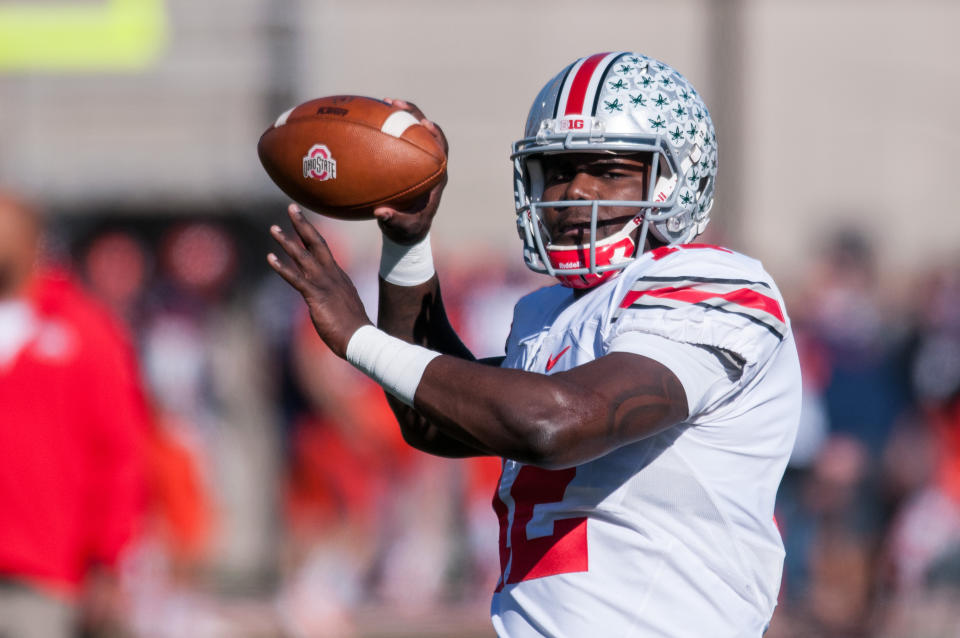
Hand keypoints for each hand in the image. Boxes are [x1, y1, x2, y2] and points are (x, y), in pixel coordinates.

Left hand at [268, 204, 371, 357]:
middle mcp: (332, 275)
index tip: (302, 221)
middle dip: (302, 225)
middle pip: (316, 243)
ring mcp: (324, 284)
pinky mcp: (316, 295)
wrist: (360, 338)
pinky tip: (270, 257)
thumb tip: (330, 300)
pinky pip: (296, 278)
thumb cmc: (354, 327)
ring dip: (287, 242)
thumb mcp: (345, 306)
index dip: (312, 234)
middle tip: (291, 208)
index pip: (323, 249)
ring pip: (303, 257)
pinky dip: (282, 267)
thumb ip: (335, 297)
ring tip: (273, 228)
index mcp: (338, 276)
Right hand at [374, 98, 448, 244]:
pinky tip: (365, 121)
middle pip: (425, 132)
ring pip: (409, 131)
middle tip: (394, 103)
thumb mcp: (402, 228)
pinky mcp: (401, 162)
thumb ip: (394, 221)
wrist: (406, 230)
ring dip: (397, 115)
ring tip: (382, 102)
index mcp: (434, 177)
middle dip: (412, 114)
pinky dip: (383, 130)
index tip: (424, 124)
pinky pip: (393, 140)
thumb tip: (381, 213)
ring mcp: (414, 161)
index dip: (435, 134)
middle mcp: (426, 165)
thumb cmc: (408, 229)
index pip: (441, 149)